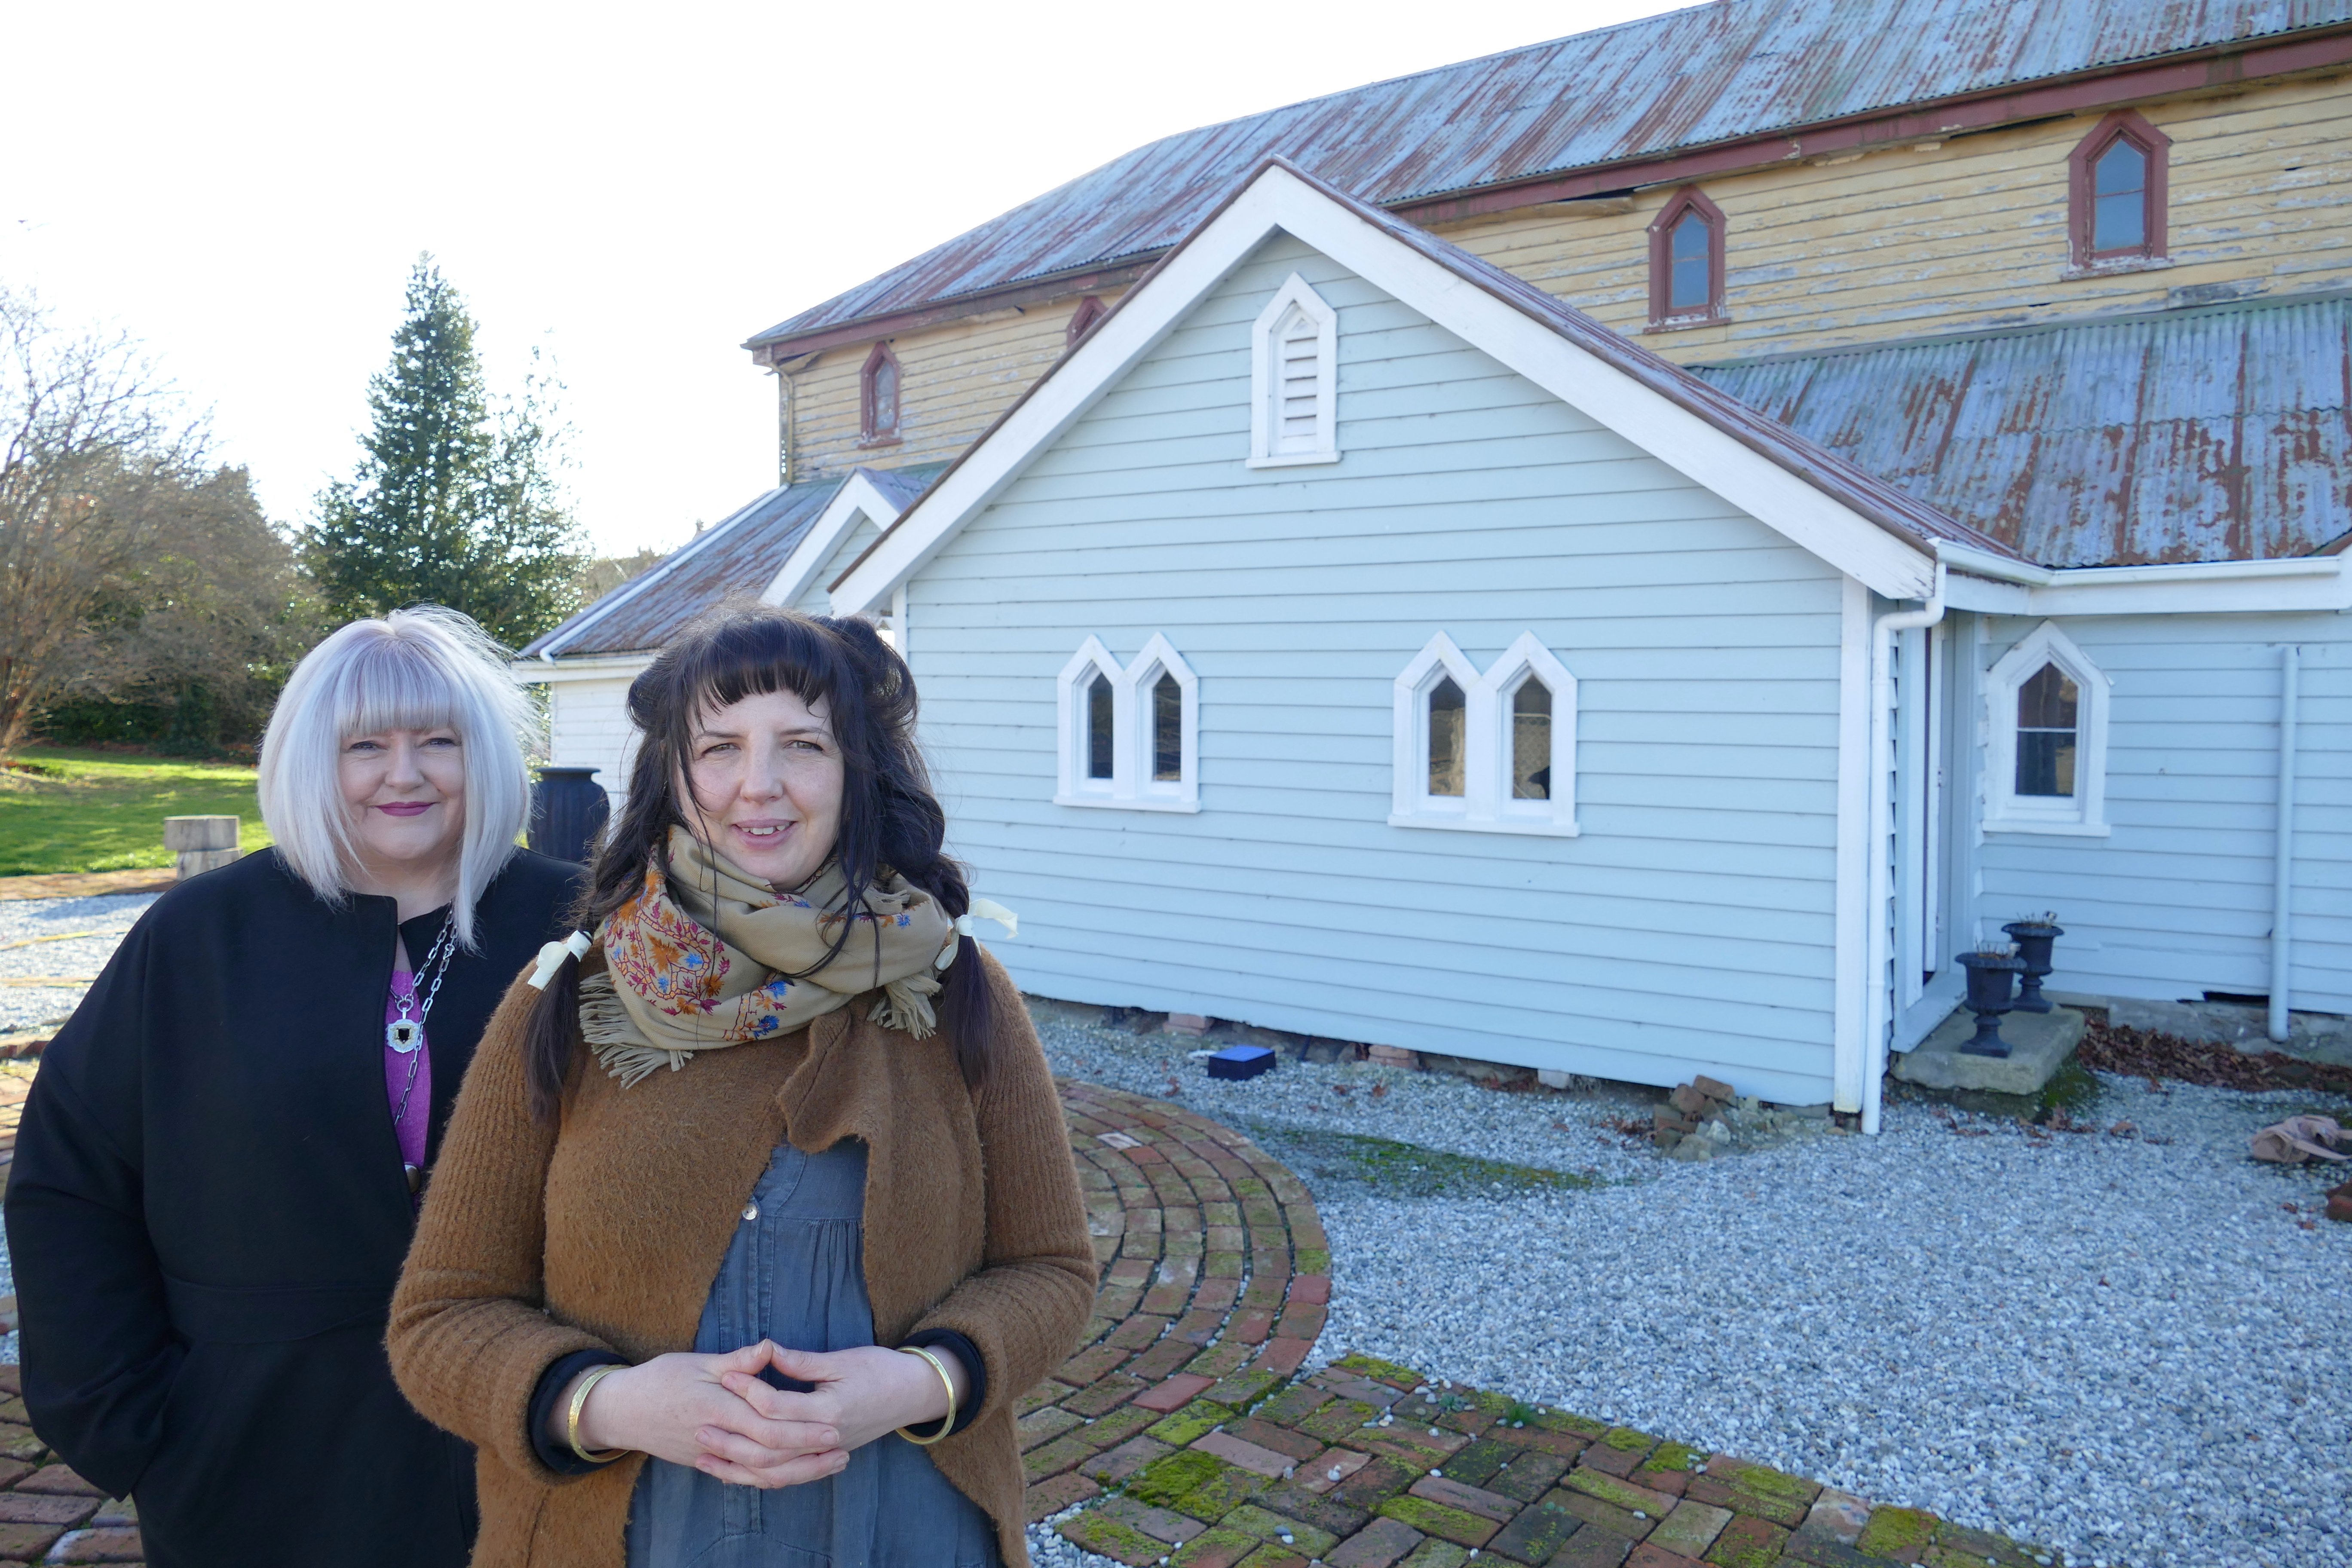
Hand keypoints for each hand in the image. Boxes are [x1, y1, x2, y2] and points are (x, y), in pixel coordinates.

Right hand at [558, 1346, 847, 1488]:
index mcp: (715, 1407)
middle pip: (769, 1454)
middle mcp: (715, 1437)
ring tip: (827, 1464)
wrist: (622, 1410)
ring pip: (758, 1473)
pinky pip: (742, 1477)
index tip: (833, 1425)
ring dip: (796, 1471)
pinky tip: (793, 1473)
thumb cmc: (660, 1378)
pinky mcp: (705, 1464)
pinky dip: (769, 1478)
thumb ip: (737, 1362)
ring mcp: (709, 1456)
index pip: (766, 1425)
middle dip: (807, 1454)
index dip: (802, 1429)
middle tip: (841, 1448)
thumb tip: (770, 1347)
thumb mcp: (697, 1361)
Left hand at [718, 1342, 970, 1455]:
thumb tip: (765, 1350)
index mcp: (829, 1409)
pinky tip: (735, 1471)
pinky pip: (787, 1476)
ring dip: (738, 1465)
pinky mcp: (825, 1459)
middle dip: (731, 1438)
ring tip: (707, 1455)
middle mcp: (825, 1437)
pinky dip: (759, 1476)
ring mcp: (825, 1453)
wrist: (913, 1393)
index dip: (748, 1389)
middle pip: (768, 1446)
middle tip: (700, 1425)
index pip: (776, 1406)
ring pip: (774, 1470)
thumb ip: (800, 1362)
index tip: (725, 1374)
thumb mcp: (842, 1359)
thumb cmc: (880, 1369)